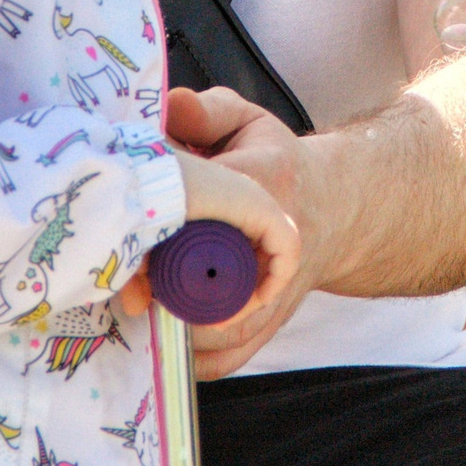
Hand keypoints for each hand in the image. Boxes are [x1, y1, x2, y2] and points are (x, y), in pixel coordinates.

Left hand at [159, 86, 334, 377]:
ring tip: (140, 302)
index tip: (132, 222)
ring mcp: (273, 292)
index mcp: (264, 185)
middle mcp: (273, 244)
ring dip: (174, 324)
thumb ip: (207, 111)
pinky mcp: (269, 323)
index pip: (211, 201)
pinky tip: (166, 340)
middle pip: (211, 280)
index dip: (164, 215)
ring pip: (218, 330)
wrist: (337, 207)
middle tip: (128, 274)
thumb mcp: (249, 122)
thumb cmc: (279, 164)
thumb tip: (167, 107)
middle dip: (164, 282)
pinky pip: (228, 356)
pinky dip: (193, 358)